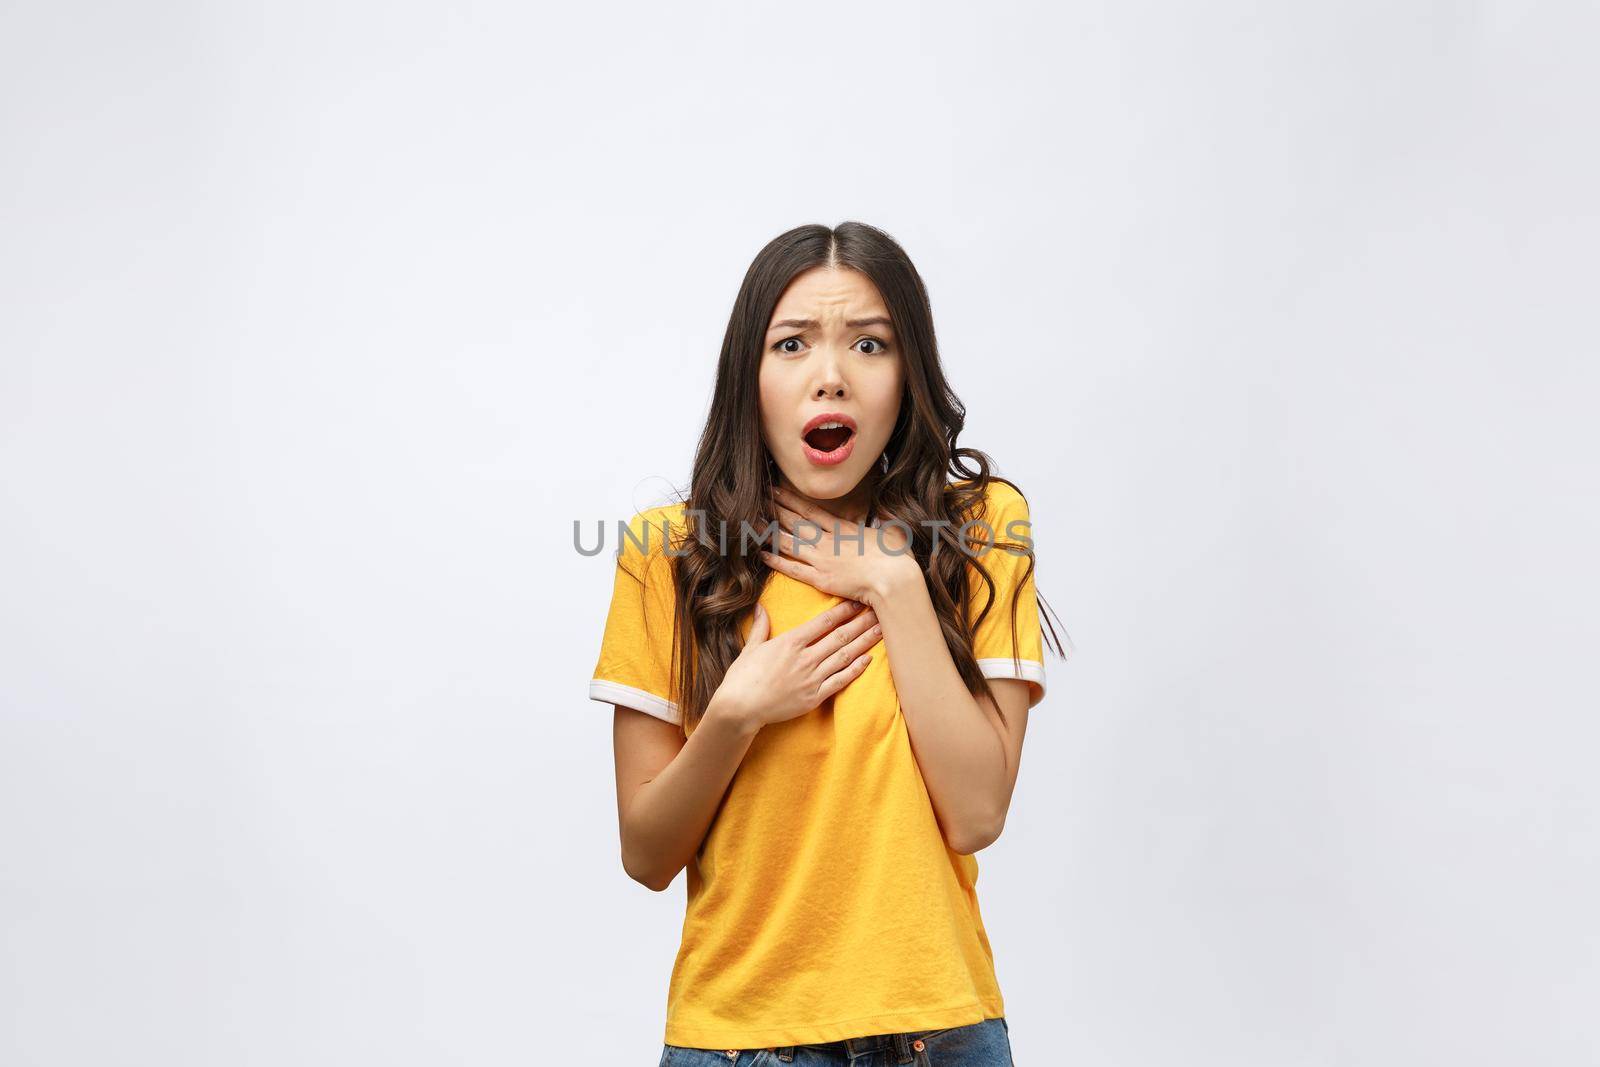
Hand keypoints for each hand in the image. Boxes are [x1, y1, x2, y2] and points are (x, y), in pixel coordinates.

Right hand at [709, 599, 882, 730]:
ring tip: (881, 631)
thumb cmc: (742, 678)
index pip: (823, 622)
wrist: (739, 708)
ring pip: (844, 656)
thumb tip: (760, 607)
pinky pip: (840, 681)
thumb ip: (760, 627)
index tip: (858, 601)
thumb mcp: (750, 648)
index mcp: (790, 642)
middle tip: (880, 611)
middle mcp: (805, 658)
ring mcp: (811, 678)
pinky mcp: (814, 697)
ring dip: (864, 642)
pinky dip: (855, 670)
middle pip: (840, 636)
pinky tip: (868, 660)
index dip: (843, 610)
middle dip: (862, 622)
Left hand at [761, 485, 922, 608]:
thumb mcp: (891, 531)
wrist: (894, 579)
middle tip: (757, 501)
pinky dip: (776, 561)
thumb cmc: (896, 557)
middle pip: (795, 523)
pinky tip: (762, 555)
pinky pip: (793, 569)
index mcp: (843, 528)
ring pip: (790, 543)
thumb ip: (882, 520)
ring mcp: (822, 560)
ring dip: (771, 533)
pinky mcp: (820, 579)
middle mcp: (828, 541)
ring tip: (754, 524)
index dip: (790, 500)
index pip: (810, 510)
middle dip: (775, 511)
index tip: (775, 490)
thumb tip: (883, 511)